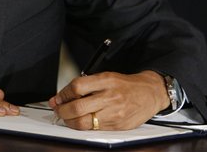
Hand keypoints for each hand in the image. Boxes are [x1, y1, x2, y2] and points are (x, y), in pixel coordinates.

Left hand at [49, 70, 169, 129]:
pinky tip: (80, 121)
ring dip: (70, 121)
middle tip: (57, 110)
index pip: (77, 87)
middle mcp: (110, 97)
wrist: (149, 93)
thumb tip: (64, 95)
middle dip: (62, 111)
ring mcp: (114, 113)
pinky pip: (94, 129)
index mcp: (105, 81)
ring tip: (66, 117)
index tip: (57, 98)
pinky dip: (83, 126)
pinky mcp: (117, 126)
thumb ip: (86, 84)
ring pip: (84, 122)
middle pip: (77, 107)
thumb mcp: (106, 76)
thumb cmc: (125, 85)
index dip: (63, 94)